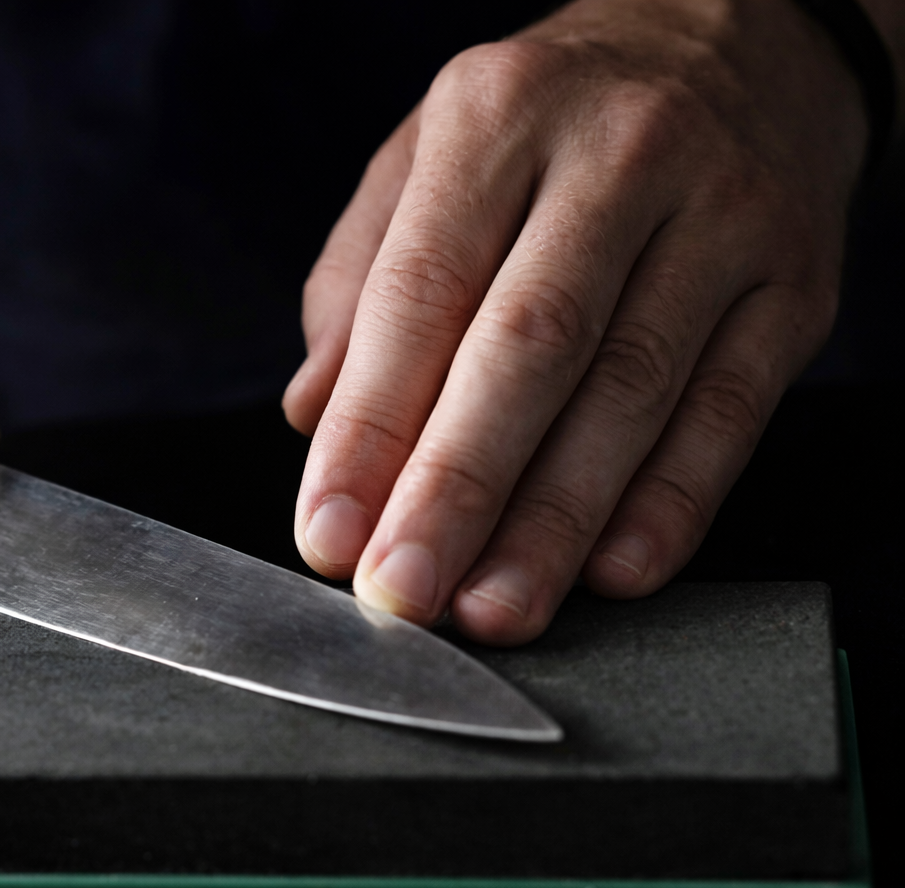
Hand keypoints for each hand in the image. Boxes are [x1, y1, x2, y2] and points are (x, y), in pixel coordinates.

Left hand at [285, 0, 875, 643]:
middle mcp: (617, 155)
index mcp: (497, 116)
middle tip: (403, 590)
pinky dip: (672, 501)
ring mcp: (722, 216)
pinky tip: (613, 569)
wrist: (740, 33)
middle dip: (458, 488)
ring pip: (634, 392)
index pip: (419, 293)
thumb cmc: (550, 117)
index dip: (370, 429)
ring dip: (556, 521)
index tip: (330, 531)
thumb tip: (313, 413)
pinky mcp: (798, 281)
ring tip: (494, 606)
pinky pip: (733, 409)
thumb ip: (360, 281)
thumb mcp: (428, 156)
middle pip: (528, 348)